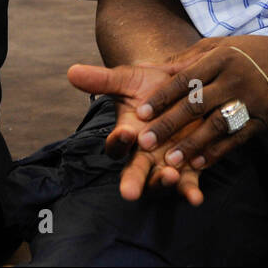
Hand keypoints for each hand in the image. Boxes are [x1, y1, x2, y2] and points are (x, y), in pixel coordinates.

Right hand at [68, 62, 203, 200]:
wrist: (180, 85)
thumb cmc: (147, 84)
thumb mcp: (126, 79)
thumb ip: (102, 79)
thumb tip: (72, 71)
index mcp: (126, 136)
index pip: (115, 145)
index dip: (118, 141)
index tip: (124, 132)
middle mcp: (144, 154)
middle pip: (134, 172)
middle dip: (133, 182)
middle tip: (130, 192)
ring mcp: (166, 161)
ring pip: (161, 180)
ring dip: (164, 183)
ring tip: (170, 177)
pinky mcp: (190, 164)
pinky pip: (188, 181)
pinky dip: (190, 189)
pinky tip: (195, 196)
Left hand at [134, 35, 267, 199]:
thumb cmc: (251, 52)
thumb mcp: (220, 45)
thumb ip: (188, 58)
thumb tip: (156, 68)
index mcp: (221, 57)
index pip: (185, 79)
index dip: (162, 97)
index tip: (141, 113)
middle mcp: (234, 79)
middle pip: (196, 104)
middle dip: (169, 125)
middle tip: (146, 142)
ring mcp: (250, 100)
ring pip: (216, 125)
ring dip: (192, 144)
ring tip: (170, 161)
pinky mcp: (262, 119)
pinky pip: (237, 138)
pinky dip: (217, 152)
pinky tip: (199, 164)